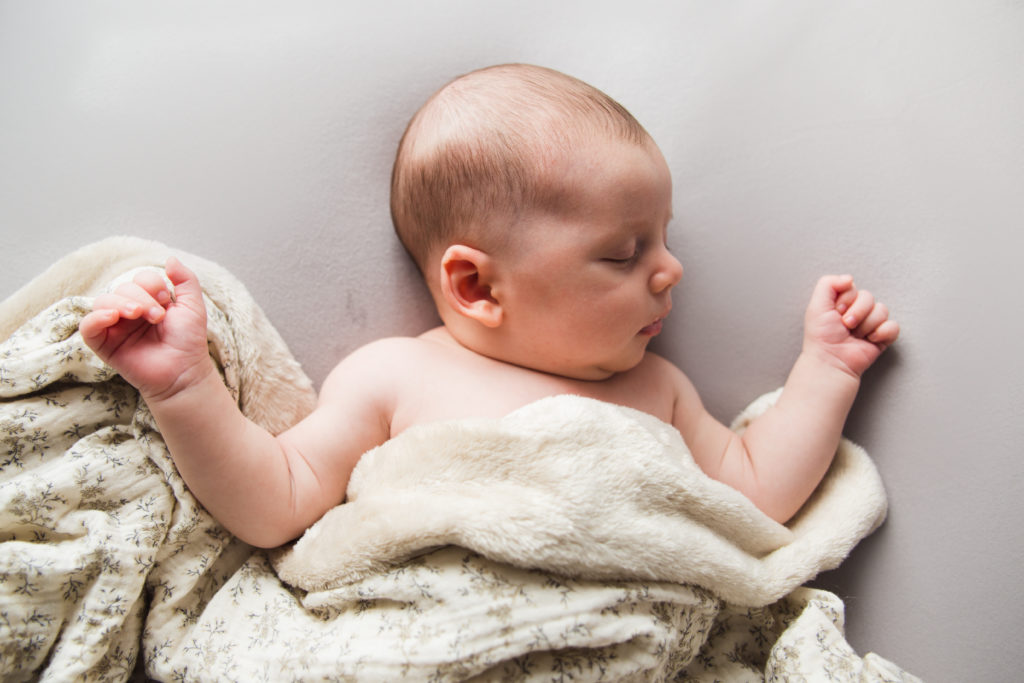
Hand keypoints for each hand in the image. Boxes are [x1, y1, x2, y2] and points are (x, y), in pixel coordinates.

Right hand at [79, 257, 212, 400]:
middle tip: (157, 316)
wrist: (184, 371)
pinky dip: (96, 318)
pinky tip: (113, 317)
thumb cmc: (188, 341)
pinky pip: (88, 327)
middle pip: (121, 289)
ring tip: (139, 315)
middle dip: (140, 297)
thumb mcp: (192, 305)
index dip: (151, 284)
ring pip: (103, 302)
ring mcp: (115, 328)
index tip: (166, 301)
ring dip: (121, 304)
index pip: (138, 279)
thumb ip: (185, 280)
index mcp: (147, 301)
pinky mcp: (104, 345)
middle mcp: (128, 311)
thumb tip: (169, 259)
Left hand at [803, 275, 898, 377]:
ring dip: (866, 324)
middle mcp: (858, 311)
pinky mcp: (882, 337)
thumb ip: (828, 284)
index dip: (845, 300)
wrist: (831, 360)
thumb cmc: (821, 336)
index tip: (835, 313)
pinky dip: (882, 332)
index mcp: (843, 303)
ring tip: (855, 335)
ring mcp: (871, 324)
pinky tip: (870, 340)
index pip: (853, 288)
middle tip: (845, 325)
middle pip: (869, 297)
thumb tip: (849, 278)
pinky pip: (893, 326)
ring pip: (882, 310)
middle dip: (856, 312)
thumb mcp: (817, 305)